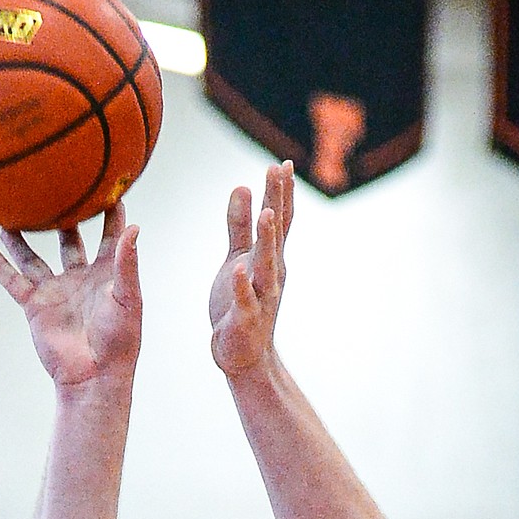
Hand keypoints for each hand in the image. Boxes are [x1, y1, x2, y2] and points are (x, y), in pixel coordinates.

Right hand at [0, 206, 141, 388]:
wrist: (94, 376)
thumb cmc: (119, 342)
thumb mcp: (128, 298)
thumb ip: (127, 263)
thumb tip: (133, 227)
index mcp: (106, 274)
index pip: (109, 235)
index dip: (110, 211)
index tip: (107, 184)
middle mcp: (80, 278)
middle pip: (69, 239)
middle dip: (64, 217)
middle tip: (55, 189)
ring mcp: (56, 291)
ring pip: (35, 258)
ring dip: (23, 239)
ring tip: (11, 215)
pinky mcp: (36, 306)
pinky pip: (14, 282)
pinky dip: (0, 266)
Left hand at [209, 161, 293, 377]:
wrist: (244, 354)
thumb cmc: (241, 304)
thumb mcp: (237, 259)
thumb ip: (239, 226)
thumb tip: (242, 186)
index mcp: (269, 258)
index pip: (279, 220)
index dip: (280, 193)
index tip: (281, 164)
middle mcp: (270, 273)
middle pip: (275, 234)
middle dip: (277, 202)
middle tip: (277, 171)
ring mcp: (259, 296)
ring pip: (265, 264)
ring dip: (267, 240)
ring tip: (267, 214)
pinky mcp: (244, 318)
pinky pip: (243, 300)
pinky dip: (241, 286)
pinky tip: (237, 270)